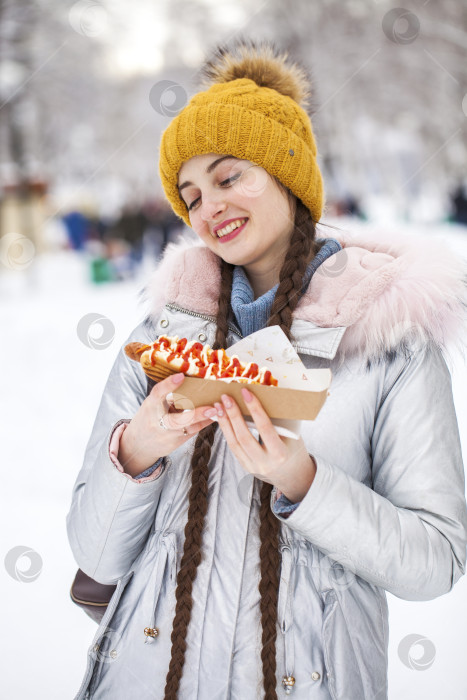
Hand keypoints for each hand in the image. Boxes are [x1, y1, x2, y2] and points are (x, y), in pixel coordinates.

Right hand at [118, 373, 213, 476]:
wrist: (139, 444)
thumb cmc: (149, 417)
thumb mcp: (152, 404)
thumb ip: (166, 396)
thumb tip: (188, 381)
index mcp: (151, 406)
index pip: (158, 394)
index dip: (168, 385)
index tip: (181, 376)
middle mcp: (158, 422)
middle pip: (176, 420)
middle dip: (195, 415)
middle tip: (211, 408)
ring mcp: (167, 435)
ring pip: (189, 428)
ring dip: (206, 419)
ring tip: (220, 410)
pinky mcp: (175, 443)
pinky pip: (193, 432)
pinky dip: (204, 423)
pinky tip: (216, 416)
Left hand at [204, 387, 316, 502]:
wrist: (292, 474)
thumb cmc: (294, 448)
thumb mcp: (292, 436)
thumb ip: (278, 420)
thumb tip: (263, 395)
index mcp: (280, 454)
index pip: (264, 428)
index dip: (254, 409)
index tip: (246, 392)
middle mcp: (265, 463)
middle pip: (244, 437)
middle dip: (233, 415)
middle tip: (226, 397)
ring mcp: (253, 467)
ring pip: (234, 443)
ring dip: (224, 422)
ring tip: (218, 406)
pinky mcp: (245, 466)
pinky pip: (233, 448)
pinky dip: (226, 431)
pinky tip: (221, 419)